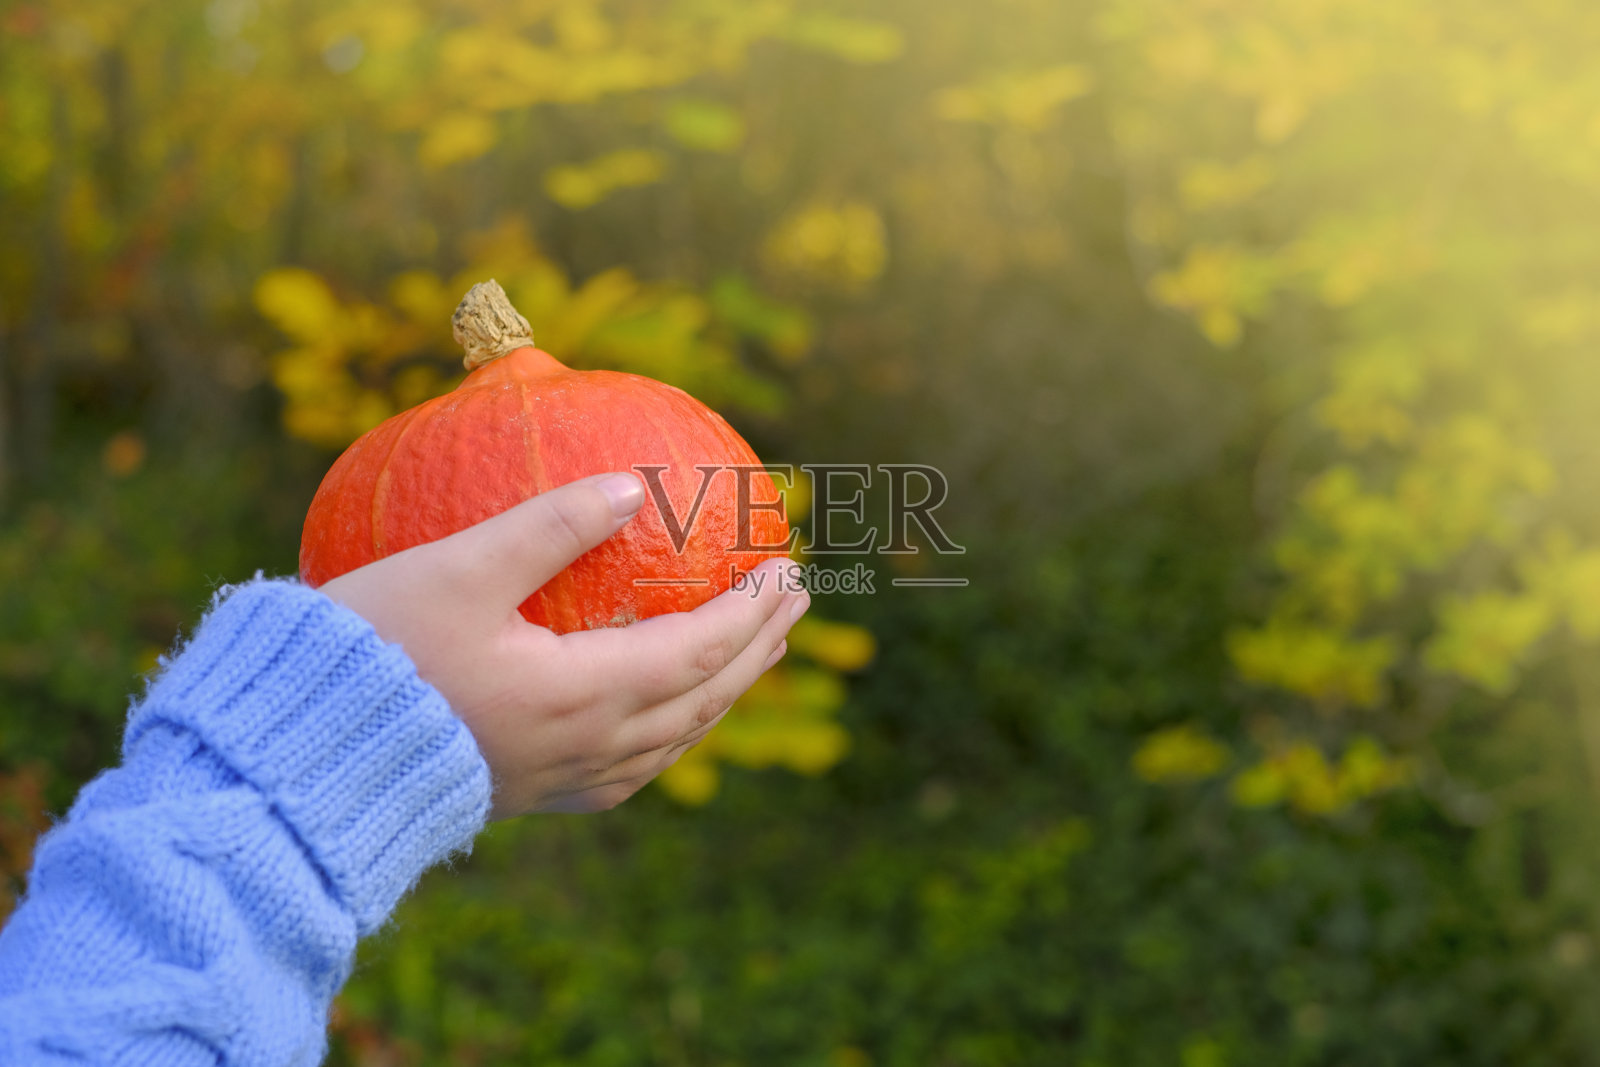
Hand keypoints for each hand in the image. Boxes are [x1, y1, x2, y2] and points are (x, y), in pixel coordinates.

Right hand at [317, 473, 807, 817]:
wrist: (303, 761)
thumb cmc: (373, 654)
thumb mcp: (459, 569)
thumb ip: (549, 525)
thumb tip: (630, 485)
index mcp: (585, 691)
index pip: (704, 648)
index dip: (753, 610)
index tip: (787, 567)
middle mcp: (590, 745)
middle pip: (705, 697)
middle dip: (758, 648)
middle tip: (793, 602)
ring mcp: (563, 778)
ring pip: (675, 738)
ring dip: (722, 691)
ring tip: (749, 653)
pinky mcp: (532, 794)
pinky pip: (631, 768)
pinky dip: (671, 733)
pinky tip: (662, 720)